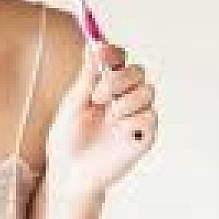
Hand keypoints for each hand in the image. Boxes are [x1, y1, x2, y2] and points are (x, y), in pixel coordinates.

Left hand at [44, 43, 156, 203]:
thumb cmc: (67, 139)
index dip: (112, 52)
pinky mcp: (144, 136)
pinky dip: (134, 120)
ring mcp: (135, 116)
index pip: (119, 58)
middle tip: (97, 96)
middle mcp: (123, 97)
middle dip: (118, 78)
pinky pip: (151, 117)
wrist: (70, 173)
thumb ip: (87, 76)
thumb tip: (93, 45)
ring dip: (125, 100)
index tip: (99, 51)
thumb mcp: (73, 104)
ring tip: (108, 116)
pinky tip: (120, 131)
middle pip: (137, 71)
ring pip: (148, 91)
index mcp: (104, 85)